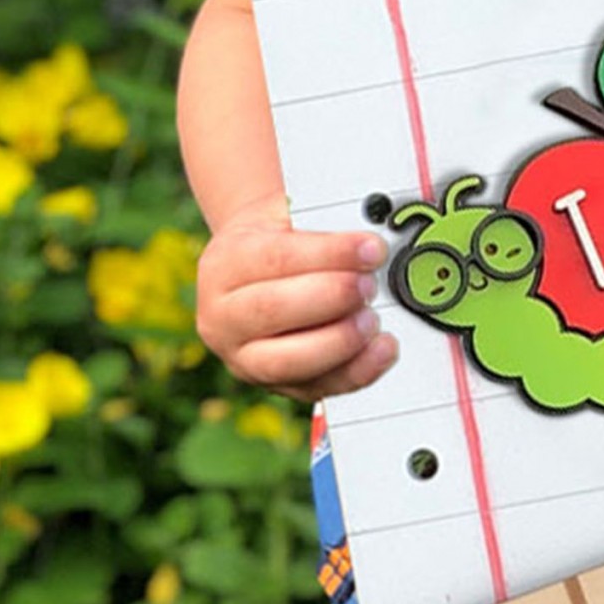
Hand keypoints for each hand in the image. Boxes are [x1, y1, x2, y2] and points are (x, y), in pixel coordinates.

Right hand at [194, 194, 398, 399]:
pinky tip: (381, 351)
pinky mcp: (275, 384)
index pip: (275, 259)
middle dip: (332, 297)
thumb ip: (323, 222)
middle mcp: (222, 316)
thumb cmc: (280, 240)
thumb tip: (370, 233)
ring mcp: (243, 357)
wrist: (258, 268)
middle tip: (370, 285)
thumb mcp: (288, 216)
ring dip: (339, 341)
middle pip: (273, 311)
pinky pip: (316, 388)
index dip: (329, 254)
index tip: (370, 248)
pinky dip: (355, 372)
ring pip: (286, 360)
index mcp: (224, 265)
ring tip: (373, 319)